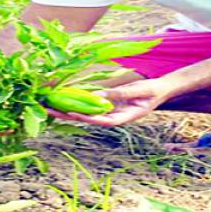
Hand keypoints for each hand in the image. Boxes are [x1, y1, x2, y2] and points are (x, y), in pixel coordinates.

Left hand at [46, 78, 173, 126]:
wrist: (161, 90)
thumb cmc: (153, 91)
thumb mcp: (140, 90)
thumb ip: (121, 93)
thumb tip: (98, 94)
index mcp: (125, 118)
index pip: (103, 121)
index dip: (87, 118)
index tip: (72, 113)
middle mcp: (115, 117)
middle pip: (89, 119)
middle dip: (69, 114)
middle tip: (49, 109)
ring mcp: (111, 112)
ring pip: (87, 113)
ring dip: (70, 109)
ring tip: (50, 105)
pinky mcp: (108, 105)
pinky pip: (91, 105)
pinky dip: (79, 102)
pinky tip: (66, 98)